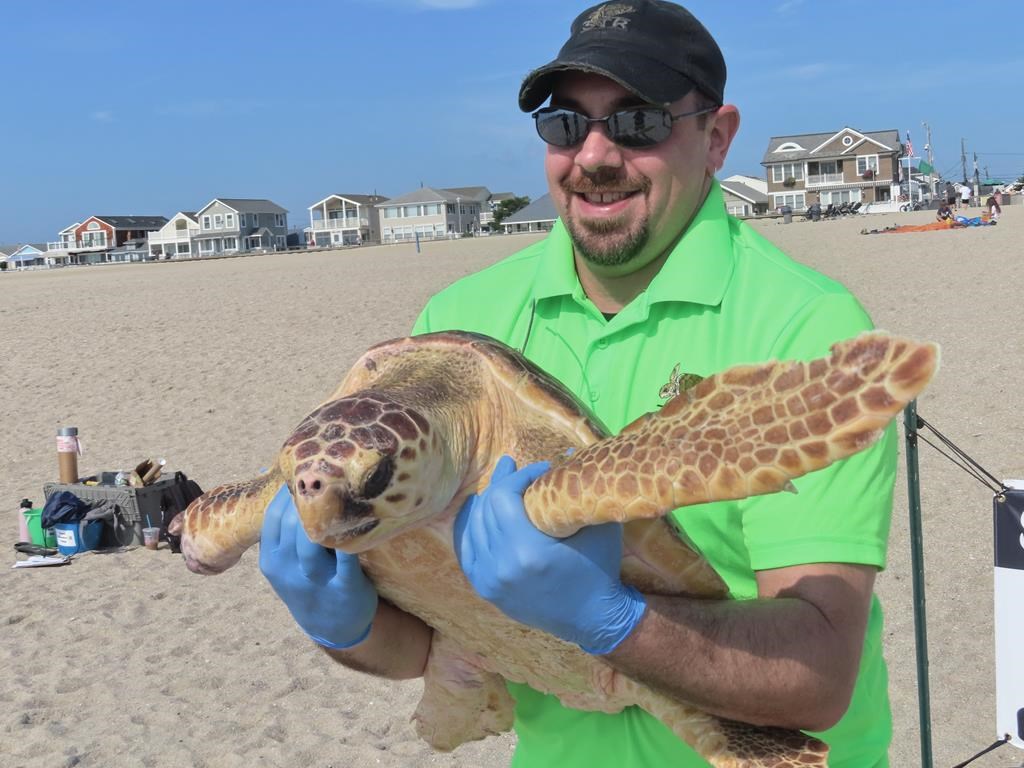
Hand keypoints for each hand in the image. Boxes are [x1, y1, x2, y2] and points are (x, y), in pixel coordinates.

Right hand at [259, 484, 377, 648]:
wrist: (334, 627)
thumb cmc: (309, 581)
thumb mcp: (284, 561)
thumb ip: (280, 526)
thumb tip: (265, 474)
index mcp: (271, 560)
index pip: (273, 517)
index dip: (289, 492)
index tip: (306, 473)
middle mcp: (288, 571)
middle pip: (291, 524)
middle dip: (308, 498)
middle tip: (327, 476)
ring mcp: (315, 581)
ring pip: (313, 541)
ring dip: (326, 516)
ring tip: (339, 494)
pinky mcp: (345, 587)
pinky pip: (347, 557)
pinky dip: (351, 538)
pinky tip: (358, 519)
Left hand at [454, 456, 645, 654]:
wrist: (593, 618)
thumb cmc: (599, 569)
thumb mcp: (597, 528)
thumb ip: (580, 491)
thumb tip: (568, 453)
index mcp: (527, 552)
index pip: (502, 497)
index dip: (518, 476)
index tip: (539, 469)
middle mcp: (501, 566)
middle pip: (485, 508)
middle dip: (501, 483)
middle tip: (516, 469)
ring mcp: (488, 580)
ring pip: (473, 526)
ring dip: (487, 502)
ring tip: (502, 485)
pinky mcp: (485, 588)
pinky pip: (467, 548)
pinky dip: (472, 526)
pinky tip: (481, 510)